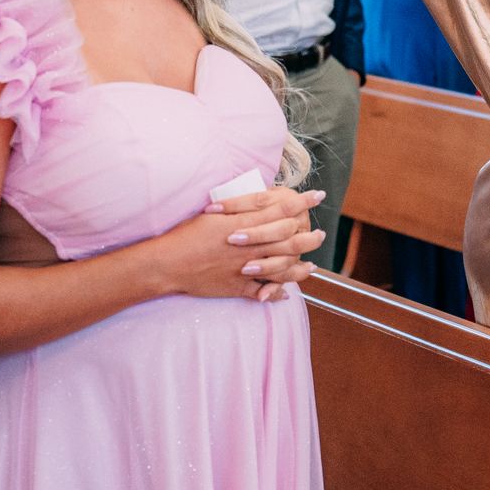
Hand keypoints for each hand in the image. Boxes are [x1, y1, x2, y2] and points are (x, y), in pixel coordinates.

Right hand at [158, 187, 325, 301]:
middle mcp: (250, 246)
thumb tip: (259, 203)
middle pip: (288, 240)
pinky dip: (275, 294)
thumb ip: (241, 211)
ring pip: (281, 268)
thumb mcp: (215, 215)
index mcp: (244, 224)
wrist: (168, 263)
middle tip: (321, 233)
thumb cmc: (187, 234)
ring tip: (312, 265)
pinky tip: (285, 295)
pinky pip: (262, 292)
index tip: (317, 195)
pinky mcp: (237, 287)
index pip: (281, 210)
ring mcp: (245, 268)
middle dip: (308, 236)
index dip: (302, 202)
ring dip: (299, 266)